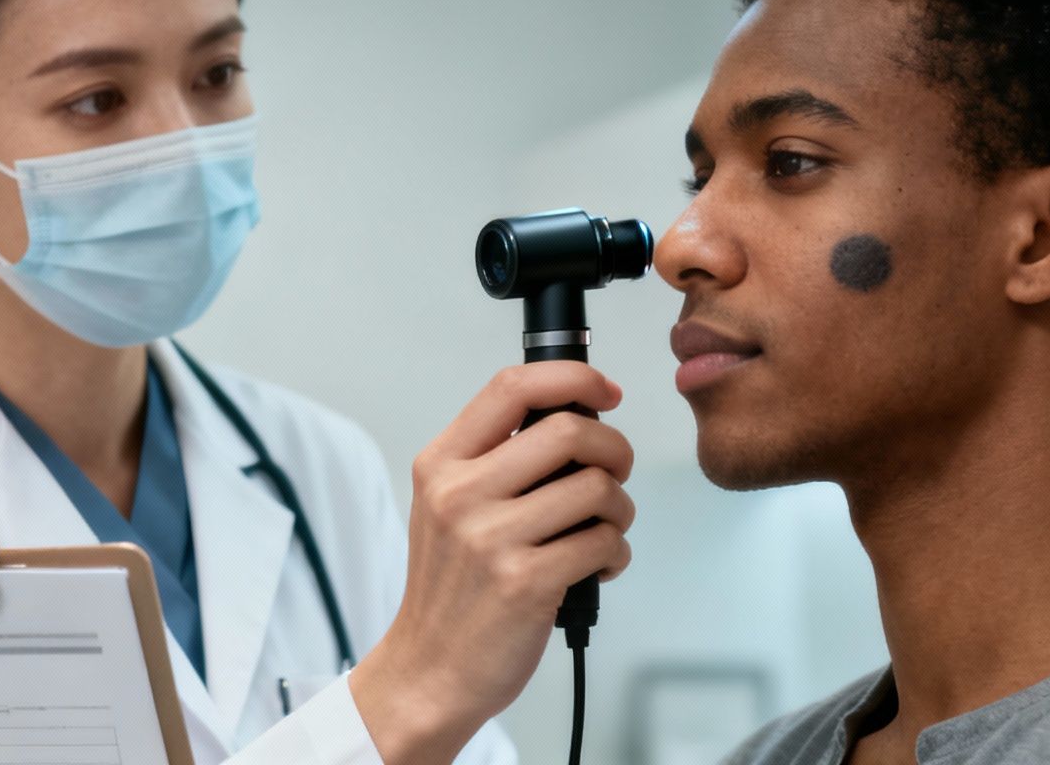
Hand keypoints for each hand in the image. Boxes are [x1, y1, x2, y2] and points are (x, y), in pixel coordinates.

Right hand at [350, 361, 636, 764]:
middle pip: (569, 431)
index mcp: (441, 464)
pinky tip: (597, 567)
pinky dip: (615, 553)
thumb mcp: (446, 506)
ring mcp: (491, 539)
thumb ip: (495, 458)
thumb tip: (576, 413)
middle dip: (615, 449)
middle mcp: (460, 494)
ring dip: (620, 509)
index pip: (511, 387)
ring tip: (603, 529)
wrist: (429, 671)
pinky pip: (603, 542)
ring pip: (597, 488)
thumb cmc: (453, 588)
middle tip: (615, 473)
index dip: (573, 377)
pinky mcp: (526, 582)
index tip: (605, 392)